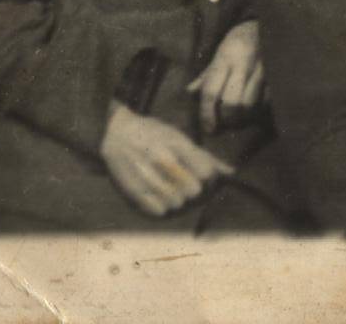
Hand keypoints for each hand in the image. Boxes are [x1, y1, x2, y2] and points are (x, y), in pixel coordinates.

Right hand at [98, 101, 231, 217]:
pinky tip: (160, 198)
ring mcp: (146, 176)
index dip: (210, 178)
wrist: (114, 133)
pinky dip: (162, 208)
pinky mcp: (132, 191)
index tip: (205, 177)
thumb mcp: (180, 137)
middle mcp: (162, 160)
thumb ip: (205, 157)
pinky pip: (158, 212)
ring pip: (177, 204)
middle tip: (189, 186)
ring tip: (173, 190)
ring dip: (179, 201)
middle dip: (196, 191)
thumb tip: (231, 172)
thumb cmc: (154, 134)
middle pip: (194, 191)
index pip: (206, 172)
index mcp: (176, 144)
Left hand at [186, 20, 264, 134]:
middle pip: (231, 102)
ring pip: (250, 105)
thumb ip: (207, 74)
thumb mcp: (220, 52)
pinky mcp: (278, 74)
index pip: (211, 92)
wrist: (270, 23)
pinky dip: (260, 111)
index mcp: (225, 57)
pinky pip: (267, 101)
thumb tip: (190, 92)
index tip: (208, 129)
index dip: (207, 114)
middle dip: (227, 119)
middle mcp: (243, 63)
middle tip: (225, 124)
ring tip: (239, 120)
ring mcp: (263, 69)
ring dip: (243, 118)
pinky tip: (256, 111)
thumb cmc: (241, 39)